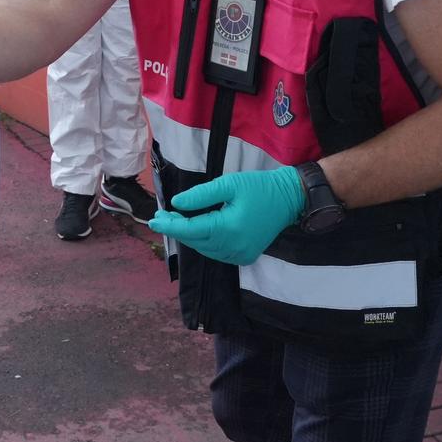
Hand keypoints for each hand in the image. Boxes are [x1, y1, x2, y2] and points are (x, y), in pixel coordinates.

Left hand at [148, 168, 305, 265]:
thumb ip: (201, 195)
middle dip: (176, 229)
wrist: (288, 199)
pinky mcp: (245, 257)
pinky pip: (216, 253)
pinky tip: (196, 230)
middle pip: (195, 241)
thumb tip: (176, 203)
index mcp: (229, 228)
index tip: (153, 219)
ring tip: (175, 221)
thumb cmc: (259, 187)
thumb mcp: (228, 184)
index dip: (170, 225)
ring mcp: (240, 255)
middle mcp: (234, 247)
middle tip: (161, 216)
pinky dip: (204, 243)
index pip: (191, 230)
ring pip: (204, 249)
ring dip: (189, 236)